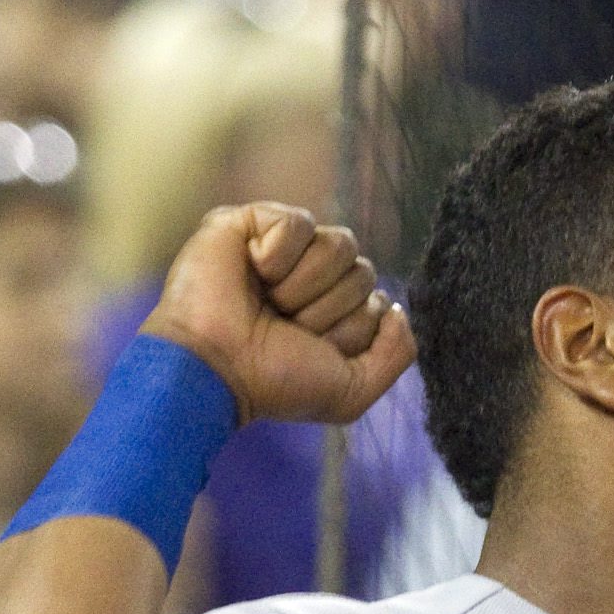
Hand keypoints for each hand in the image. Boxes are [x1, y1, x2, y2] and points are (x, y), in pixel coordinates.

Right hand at [142, 204, 416, 427]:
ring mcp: (282, 247)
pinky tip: (253, 272)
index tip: (309, 348)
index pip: (377, 300)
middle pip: (363, 271)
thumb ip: (396, 354)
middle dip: (329, 309)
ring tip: (269, 301)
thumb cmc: (275, 382)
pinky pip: (298, 223)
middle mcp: (311, 276)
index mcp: (334, 309)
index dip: (351, 329)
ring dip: (306, 285)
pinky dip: (279, 255)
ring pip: (339, 244)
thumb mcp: (352, 391)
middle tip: (285, 325)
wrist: (216, 368)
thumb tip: (397, 309)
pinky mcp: (250, 222)